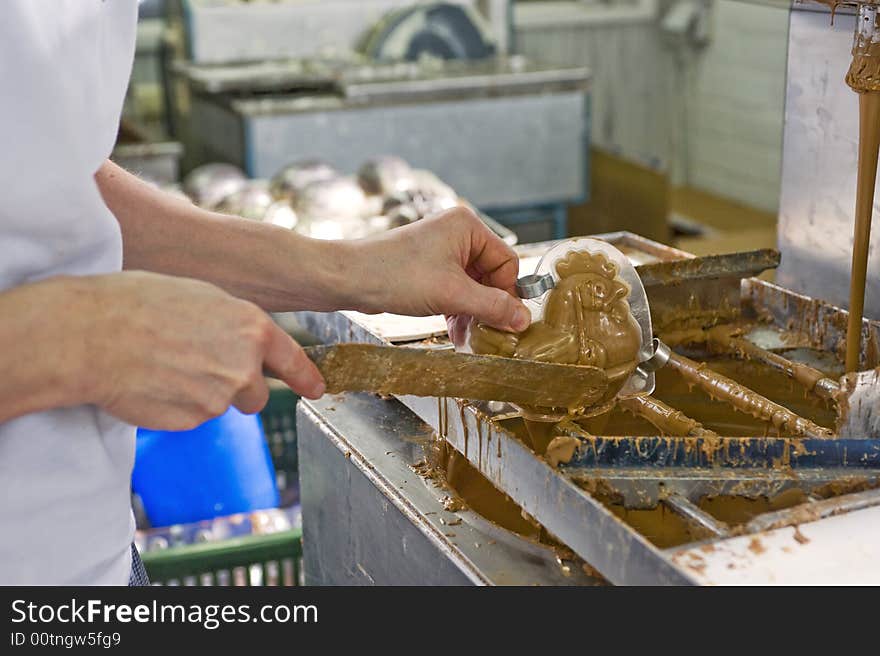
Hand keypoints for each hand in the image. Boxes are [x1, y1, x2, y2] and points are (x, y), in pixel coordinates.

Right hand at [77, 272, 323, 429]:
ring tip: (165, 366)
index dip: (306, 377)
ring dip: (202, 394)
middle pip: (255, 393)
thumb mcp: (202, 298)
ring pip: (220, 405)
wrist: (93, 335)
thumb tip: (244, 344)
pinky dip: (177, 406)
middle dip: (236, 387)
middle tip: (197, 367)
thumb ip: (234, 326)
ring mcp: (220, 398)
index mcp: (252, 328)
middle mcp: (245, 366)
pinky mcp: (192, 421)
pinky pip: (192, 417)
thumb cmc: (140, 304)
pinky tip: (153, 383)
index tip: (317, 389)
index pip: (292, 359)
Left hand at [352, 207, 529, 343]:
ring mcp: (441, 252)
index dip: (507, 294)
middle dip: (488, 307)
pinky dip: (457, 312)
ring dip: (473, 314)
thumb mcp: (452, 294)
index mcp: (467, 227)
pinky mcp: (428, 270)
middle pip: (491, 277)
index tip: (505, 321)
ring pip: (473, 288)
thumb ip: (492, 307)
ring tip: (469, 339)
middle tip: (489, 335)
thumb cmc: (396, 276)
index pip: (506, 263)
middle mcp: (457, 235)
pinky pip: (455, 292)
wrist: (349, 280)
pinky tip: (456, 334)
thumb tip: (524, 319)